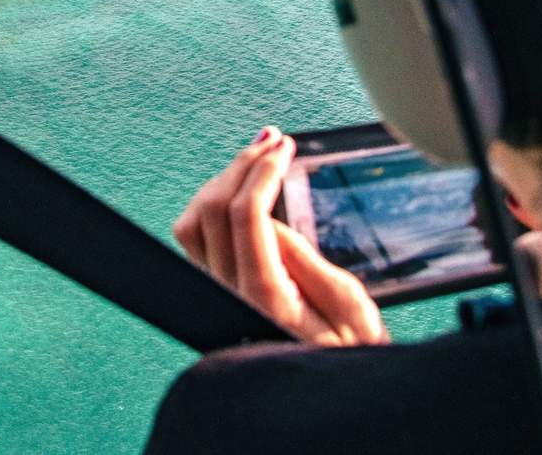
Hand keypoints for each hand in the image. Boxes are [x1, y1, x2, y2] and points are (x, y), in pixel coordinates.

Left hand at [173, 127, 388, 345]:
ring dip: (222, 181)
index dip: (262, 171)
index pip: (246, 215)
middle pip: (212, 209)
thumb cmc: (348, 358)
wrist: (325, 400)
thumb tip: (270, 216)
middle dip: (243, 165)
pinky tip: (239, 191)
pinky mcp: (212, 294)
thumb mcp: (349, 307)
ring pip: (193, 221)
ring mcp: (215, 295)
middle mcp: (229, 296)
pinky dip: (211, 204)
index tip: (285, 148)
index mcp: (266, 298)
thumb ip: (306, 261)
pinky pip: (194, 239)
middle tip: (273, 141)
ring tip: (256, 159)